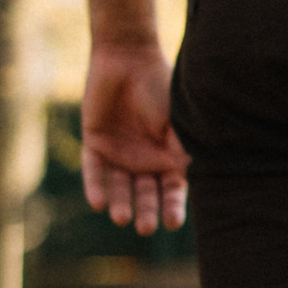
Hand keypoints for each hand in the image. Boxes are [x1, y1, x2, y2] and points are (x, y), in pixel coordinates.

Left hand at [79, 0, 189, 235]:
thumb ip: (181, 149)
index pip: (172, 190)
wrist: (127, 58)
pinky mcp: (95, 144)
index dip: (173, 207)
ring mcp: (119, 153)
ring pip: (120, 187)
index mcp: (168, 156)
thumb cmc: (159, 88)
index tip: (172, 223)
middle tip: (146, 228)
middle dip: (147, 211)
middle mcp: (144, 160)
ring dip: (121, 204)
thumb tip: (193, 180)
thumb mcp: (177, 122)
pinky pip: (94, 171)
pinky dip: (96, 186)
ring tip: (121, 218)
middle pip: (146, 194)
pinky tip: (98, 203)